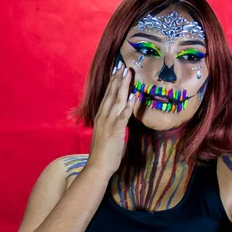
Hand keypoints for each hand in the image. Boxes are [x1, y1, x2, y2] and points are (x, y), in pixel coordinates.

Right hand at [86, 61, 136, 176]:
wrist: (97, 166)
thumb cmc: (103, 152)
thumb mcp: (107, 133)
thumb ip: (112, 123)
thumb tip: (119, 116)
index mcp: (101, 116)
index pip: (107, 95)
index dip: (112, 82)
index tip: (117, 70)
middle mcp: (103, 116)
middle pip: (111, 94)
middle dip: (118, 79)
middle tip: (123, 65)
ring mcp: (108, 122)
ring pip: (117, 100)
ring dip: (123, 86)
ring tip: (128, 73)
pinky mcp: (115, 131)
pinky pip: (123, 115)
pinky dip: (128, 105)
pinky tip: (133, 96)